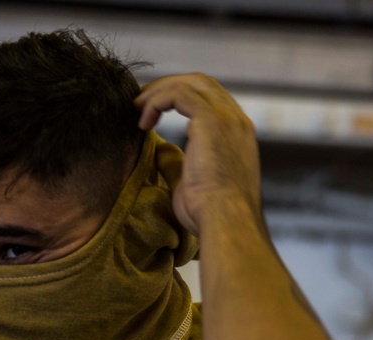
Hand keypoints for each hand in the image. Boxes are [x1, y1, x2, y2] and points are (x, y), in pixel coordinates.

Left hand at [135, 74, 260, 234]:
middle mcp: (236, 121)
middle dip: (167, 87)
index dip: (178, 99)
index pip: (209, 100)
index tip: (150, 114)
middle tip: (139, 102)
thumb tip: (159, 151)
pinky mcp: (212, 120)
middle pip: (201, 83)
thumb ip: (176, 163)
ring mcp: (227, 118)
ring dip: (159, 91)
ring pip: (190, 83)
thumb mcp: (190, 184)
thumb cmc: (209, 215)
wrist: (226, 223)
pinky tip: (143, 123)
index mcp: (236, 135)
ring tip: (136, 107)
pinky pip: (179, 93)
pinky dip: (157, 101)